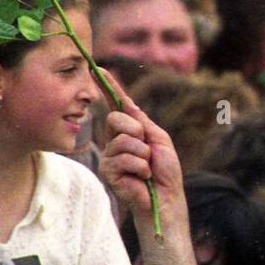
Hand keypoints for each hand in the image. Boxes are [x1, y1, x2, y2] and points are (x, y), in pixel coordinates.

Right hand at [98, 68, 184, 220]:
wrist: (166, 197)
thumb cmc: (165, 170)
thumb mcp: (158, 138)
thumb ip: (142, 121)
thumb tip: (127, 102)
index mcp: (128, 130)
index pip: (116, 105)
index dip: (108, 86)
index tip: (98, 68)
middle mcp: (115, 140)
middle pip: (115, 118)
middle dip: (136, 131)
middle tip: (147, 149)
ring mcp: (110, 156)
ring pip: (123, 140)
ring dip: (143, 154)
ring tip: (147, 168)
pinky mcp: (108, 172)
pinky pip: (124, 158)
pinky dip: (140, 167)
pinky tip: (142, 178)